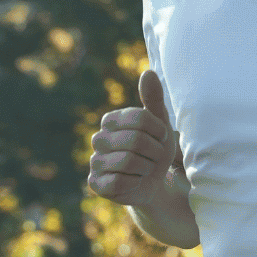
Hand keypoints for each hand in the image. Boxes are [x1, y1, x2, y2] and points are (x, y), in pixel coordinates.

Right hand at [86, 69, 178, 206]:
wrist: (153, 184)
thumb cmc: (155, 150)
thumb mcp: (160, 125)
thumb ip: (154, 99)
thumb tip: (149, 72)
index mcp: (111, 120)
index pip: (140, 118)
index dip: (159, 131)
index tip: (162, 138)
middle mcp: (98, 138)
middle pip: (135, 140)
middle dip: (154, 153)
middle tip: (154, 158)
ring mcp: (94, 162)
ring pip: (128, 162)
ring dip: (146, 168)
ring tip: (145, 170)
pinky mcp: (95, 184)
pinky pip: (119, 181)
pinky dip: (135, 183)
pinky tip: (134, 182)